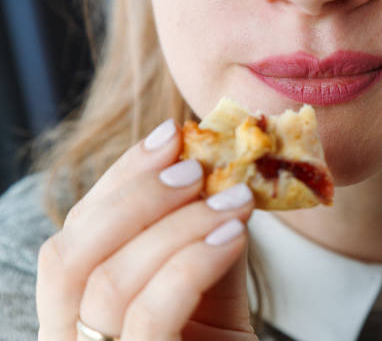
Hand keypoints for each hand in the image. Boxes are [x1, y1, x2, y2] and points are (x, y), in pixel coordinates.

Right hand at [36, 119, 257, 339]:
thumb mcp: (208, 284)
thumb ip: (202, 234)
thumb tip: (216, 169)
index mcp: (79, 311)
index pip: (77, 236)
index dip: (120, 179)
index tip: (171, 135)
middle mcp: (69, 340)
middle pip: (71, 254)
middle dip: (137, 197)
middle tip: (197, 167)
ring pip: (109, 280)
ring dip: (180, 224)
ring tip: (237, 198)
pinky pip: (149, 314)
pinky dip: (192, 260)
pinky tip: (235, 234)